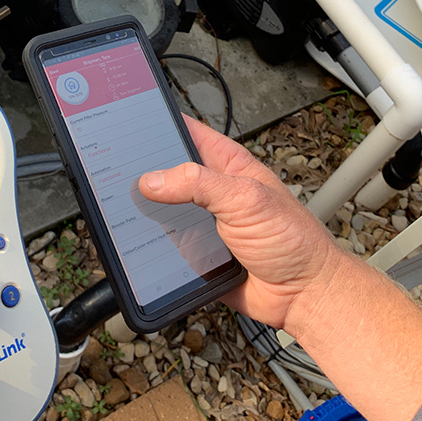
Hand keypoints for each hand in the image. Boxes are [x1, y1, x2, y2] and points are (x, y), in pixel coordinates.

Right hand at [139, 115, 346, 328]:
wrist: (302, 295)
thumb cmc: (293, 241)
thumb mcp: (246, 199)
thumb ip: (199, 183)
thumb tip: (153, 179)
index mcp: (228, 165)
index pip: (188, 134)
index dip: (161, 127)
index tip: (132, 126)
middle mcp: (214, 191)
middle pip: (167, 174)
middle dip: (145, 175)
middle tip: (119, 175)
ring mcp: (204, 222)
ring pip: (163, 211)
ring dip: (148, 214)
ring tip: (125, 210)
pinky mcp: (198, 253)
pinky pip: (167, 245)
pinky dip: (155, 246)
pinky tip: (142, 246)